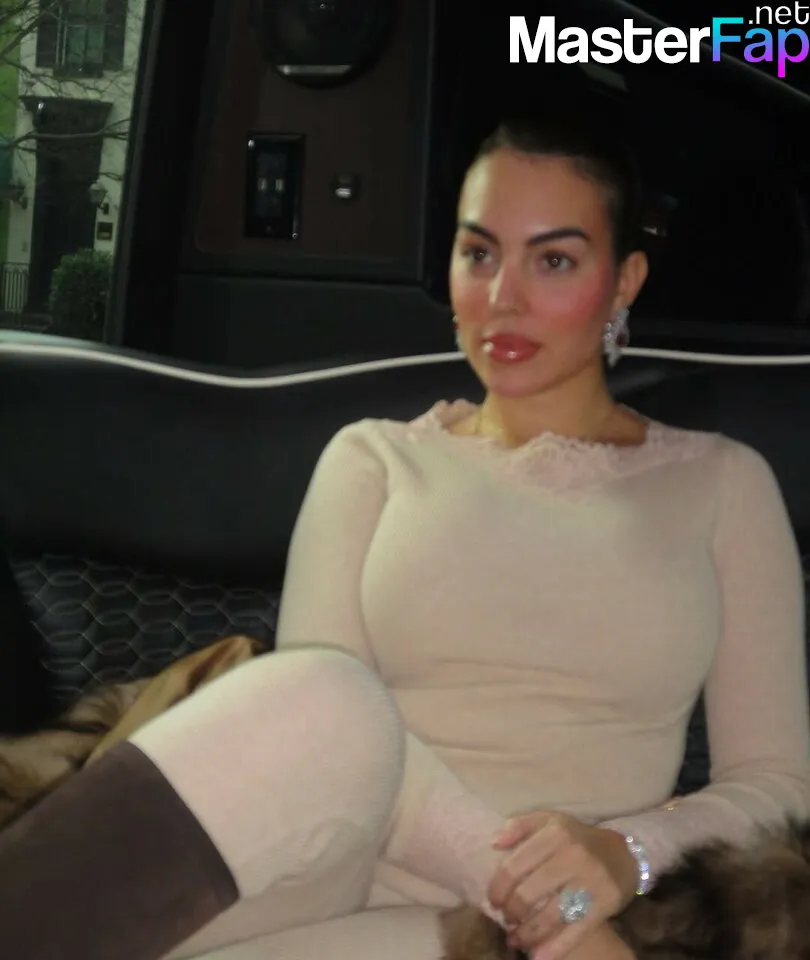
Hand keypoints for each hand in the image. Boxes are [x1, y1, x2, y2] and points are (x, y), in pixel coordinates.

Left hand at [486, 811, 638, 959]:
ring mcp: (590, 881)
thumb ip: (519, 826)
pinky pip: (576, 930)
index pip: (515, 866)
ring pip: (550, 916)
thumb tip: (493, 843)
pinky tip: (538, 957)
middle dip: (512, 913)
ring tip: (516, 940)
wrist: (623, 852)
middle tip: (507, 920)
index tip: (493, 901)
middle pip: (530, 894)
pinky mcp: (605, 904)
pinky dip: (556, 948)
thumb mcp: (549, 821)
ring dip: (528, 933)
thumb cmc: (577, 838)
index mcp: (554, 833)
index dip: (499, 888)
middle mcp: (572, 855)